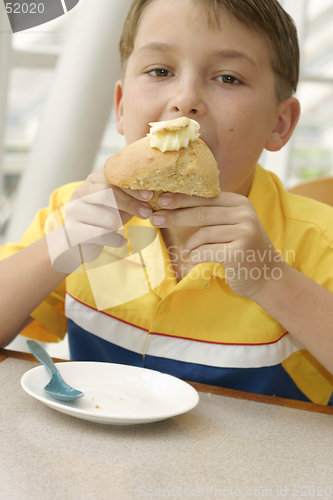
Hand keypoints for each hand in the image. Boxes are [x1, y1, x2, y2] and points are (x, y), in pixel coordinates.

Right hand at [46, 170, 153, 272]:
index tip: (150, 195)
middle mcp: (80, 193)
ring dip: (120, 223)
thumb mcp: (117, 205)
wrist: (78, 242)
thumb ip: (129, 198)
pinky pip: (102, 235)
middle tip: (146, 213)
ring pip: (107, 217)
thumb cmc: (102, 220)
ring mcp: (74, 212)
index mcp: (92, 181)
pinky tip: (121, 241)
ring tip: (123, 227)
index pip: (112, 178)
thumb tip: (151, 195)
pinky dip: (116, 239)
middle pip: (108, 193)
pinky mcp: (73, 232)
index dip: (132, 186)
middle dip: (130, 204)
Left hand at [150, 192, 284, 298]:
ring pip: (203, 234)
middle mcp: (245, 214)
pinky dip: (195, 255)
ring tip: (183, 251)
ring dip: (188, 244)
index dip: (182, 198)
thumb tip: (175, 206)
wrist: (268, 277)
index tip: (161, 199)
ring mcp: (244, 233)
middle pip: (202, 212)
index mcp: (240, 204)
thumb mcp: (234, 226)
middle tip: (156, 218)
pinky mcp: (239, 252)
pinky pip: (206, 251)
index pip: (206, 197)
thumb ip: (215, 215)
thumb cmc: (243, 251)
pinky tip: (192, 259)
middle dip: (175, 215)